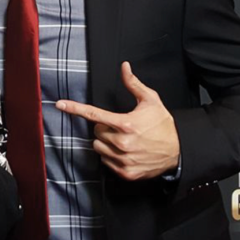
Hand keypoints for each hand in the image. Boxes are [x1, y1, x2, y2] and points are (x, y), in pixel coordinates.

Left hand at [57, 61, 179, 180]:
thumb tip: (124, 66)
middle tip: (120, 127)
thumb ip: (133, 84)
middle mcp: (123, 143)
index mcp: (126, 124)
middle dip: (105, 128)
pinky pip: (106, 162)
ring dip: (106, 143)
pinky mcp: (126, 172)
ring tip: (123, 139)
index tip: (60, 104)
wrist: (179, 149)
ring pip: (98, 148)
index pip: (94, 114)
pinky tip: (125, 152)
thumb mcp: (150, 100)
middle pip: (96, 132)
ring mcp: (124, 159)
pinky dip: (111, 156)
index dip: (75, 108)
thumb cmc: (163, 124)